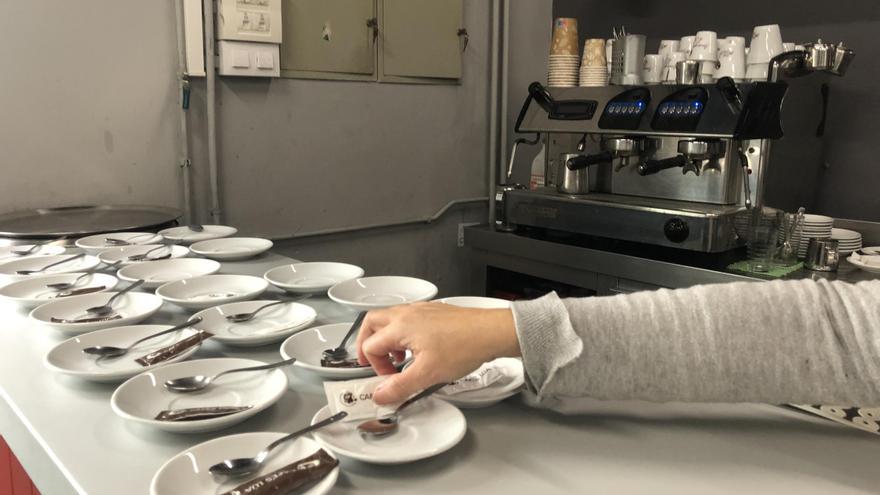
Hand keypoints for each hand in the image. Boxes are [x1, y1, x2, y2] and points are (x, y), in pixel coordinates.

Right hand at [356, 302, 519, 403]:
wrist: (492, 332)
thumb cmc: (465, 346)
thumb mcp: (428, 374)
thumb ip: (400, 386)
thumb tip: (381, 395)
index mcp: (400, 326)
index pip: (370, 345)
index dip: (375, 367)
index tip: (389, 381)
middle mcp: (408, 313)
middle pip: (372, 323)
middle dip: (368, 343)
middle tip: (373, 361)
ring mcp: (422, 310)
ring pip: (391, 319)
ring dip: (387, 339)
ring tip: (399, 357)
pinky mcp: (435, 311)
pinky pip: (409, 318)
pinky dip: (405, 333)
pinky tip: (419, 349)